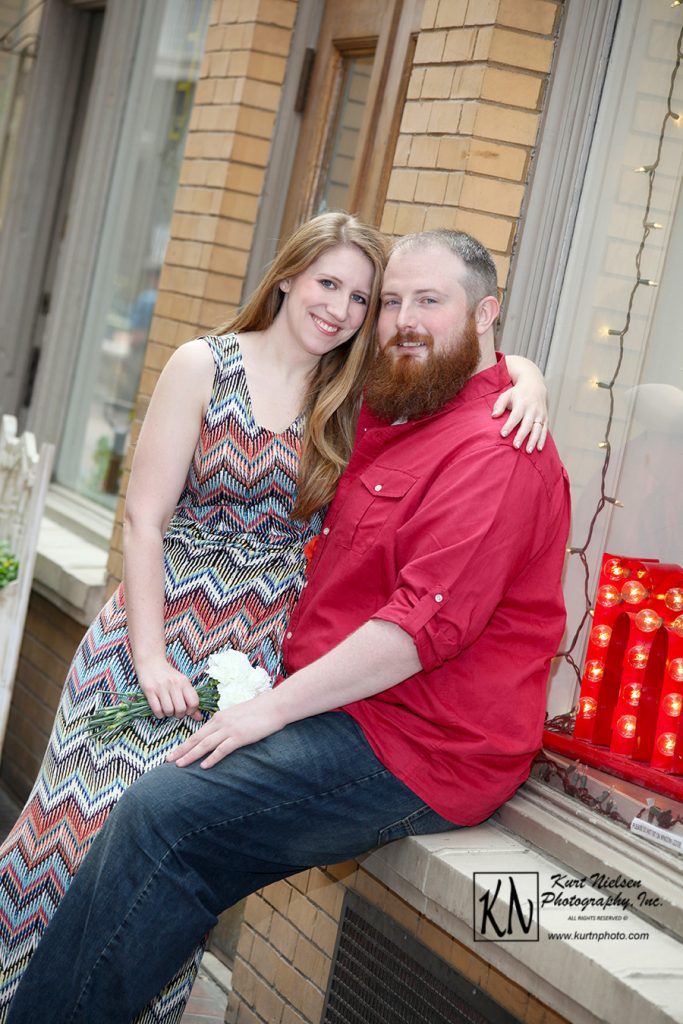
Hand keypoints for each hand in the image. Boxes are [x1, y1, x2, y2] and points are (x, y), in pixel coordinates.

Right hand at [137, 659, 201, 719]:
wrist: (151, 662)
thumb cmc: (169, 676)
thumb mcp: (182, 684)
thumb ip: (191, 700)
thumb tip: (199, 718)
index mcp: (184, 682)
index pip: (194, 702)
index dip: (191, 711)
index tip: (187, 710)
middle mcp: (174, 684)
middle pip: (181, 709)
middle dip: (179, 714)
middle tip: (176, 711)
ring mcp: (161, 687)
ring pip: (169, 711)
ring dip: (168, 714)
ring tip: (167, 709)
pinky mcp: (150, 691)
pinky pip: (157, 710)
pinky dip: (159, 714)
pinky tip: (160, 710)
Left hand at [167, 691, 283, 768]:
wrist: (274, 706)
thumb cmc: (258, 711)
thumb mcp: (237, 715)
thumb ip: (226, 724)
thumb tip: (219, 734)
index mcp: (219, 718)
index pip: (197, 733)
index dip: (184, 744)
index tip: (174, 753)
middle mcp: (221, 723)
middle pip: (196, 739)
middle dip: (181, 750)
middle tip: (168, 760)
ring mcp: (230, 730)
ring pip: (205, 744)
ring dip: (191, 755)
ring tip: (179, 765)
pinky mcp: (240, 736)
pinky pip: (222, 749)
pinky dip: (212, 758)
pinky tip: (204, 766)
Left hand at [491, 384, 547, 452]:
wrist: (535, 386)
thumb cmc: (517, 393)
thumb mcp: (506, 395)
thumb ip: (499, 405)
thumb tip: (493, 416)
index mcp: (522, 404)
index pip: (515, 416)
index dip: (509, 426)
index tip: (502, 434)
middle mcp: (532, 410)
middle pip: (527, 425)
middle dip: (521, 436)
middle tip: (515, 446)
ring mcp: (540, 415)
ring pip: (537, 429)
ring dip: (533, 441)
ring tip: (528, 451)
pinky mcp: (545, 419)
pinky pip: (544, 430)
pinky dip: (542, 440)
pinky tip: (539, 449)